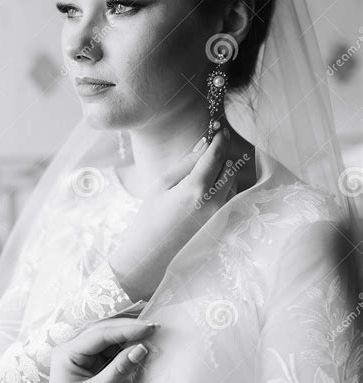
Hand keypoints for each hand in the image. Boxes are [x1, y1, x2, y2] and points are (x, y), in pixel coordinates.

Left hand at [43, 318, 157, 382]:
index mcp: (66, 353)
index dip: (126, 329)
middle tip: (154, 326)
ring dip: (127, 337)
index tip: (150, 328)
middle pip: (102, 331)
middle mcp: (70, 350)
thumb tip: (143, 348)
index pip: (100, 334)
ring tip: (150, 333)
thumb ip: (119, 369)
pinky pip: (108, 352)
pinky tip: (138, 346)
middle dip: (128, 328)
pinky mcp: (87, 367)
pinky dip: (123, 349)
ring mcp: (78, 358)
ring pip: (107, 340)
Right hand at [109, 129, 234, 300]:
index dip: (220, 139)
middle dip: (223, 155)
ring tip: (206, 168)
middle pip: (229, 167)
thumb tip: (204, 144)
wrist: (151, 254)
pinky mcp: (221, 222)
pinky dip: (224, 186)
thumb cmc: (149, 217)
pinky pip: (229, 197)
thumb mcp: (162, 185)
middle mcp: (214, 201)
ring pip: (232, 182)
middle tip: (213, 144)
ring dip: (224, 171)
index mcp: (197, 188)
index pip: (216, 156)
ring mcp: (220, 214)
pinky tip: (207, 187)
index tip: (221, 128)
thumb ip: (186, 163)